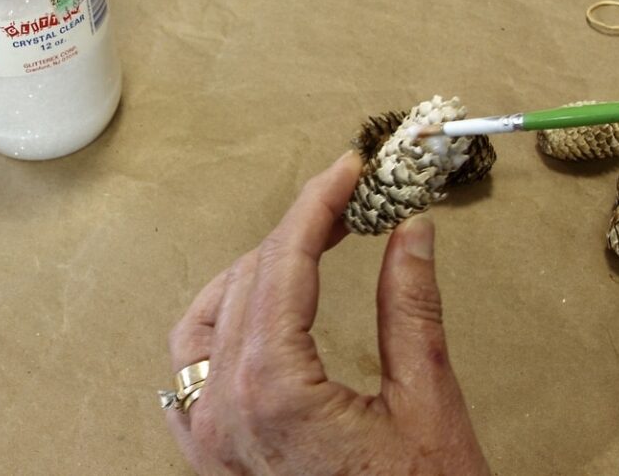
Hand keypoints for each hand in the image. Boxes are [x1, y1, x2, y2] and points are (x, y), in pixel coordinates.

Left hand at [165, 152, 489, 474]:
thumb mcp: (428, 404)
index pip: (284, 262)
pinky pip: (190, 367)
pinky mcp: (211, 454)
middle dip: (299, 231)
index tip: (346, 171)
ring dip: (253, 270)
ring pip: (207, 316)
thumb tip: (410, 235)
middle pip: (248, 279)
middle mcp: (225, 411)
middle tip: (348, 205)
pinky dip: (219, 321)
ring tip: (303, 245)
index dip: (318, 204)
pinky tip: (249, 306)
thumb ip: (410, 307)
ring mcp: (209, 438)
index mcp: (274, 391)